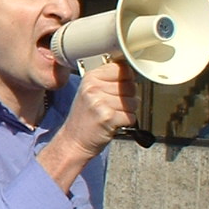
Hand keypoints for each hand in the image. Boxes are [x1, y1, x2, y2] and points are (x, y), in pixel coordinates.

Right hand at [39, 62, 138, 191]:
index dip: (127, 79)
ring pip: (133, 102)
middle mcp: (93, 87)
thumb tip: (134, 73)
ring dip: (128, 111)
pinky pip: (131, 116)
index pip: (123, 68)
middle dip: (128, 97)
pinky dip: (126, 122)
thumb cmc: (86, 117)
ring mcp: (99, 102)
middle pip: (131, 86)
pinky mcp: (107, 117)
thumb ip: (110, 80)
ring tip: (112, 114)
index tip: (120, 87)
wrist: (74, 140)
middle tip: (113, 106)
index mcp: (91, 77)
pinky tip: (113, 123)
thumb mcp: (92, 92)